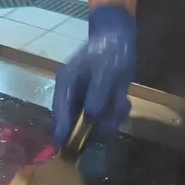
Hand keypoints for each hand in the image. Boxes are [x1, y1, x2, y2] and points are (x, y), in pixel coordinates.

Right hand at [52, 4, 136, 146]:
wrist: (119, 37)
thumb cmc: (110, 51)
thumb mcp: (106, 70)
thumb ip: (98, 92)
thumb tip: (90, 115)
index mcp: (66, 84)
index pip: (61, 110)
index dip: (62, 129)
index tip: (63, 147)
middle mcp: (71, 94)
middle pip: (76, 121)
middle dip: (98, 124)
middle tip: (115, 113)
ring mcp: (83, 98)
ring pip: (93, 121)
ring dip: (111, 117)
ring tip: (122, 102)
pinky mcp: (97, 101)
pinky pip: (104, 116)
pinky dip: (116, 112)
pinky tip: (123, 100)